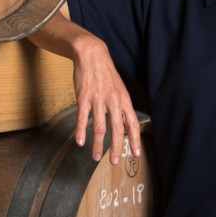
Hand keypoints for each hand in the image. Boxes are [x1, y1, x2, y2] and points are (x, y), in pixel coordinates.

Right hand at [28, 7, 140, 164]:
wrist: (92, 54)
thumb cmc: (106, 73)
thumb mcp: (119, 88)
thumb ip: (121, 106)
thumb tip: (123, 125)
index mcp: (123, 99)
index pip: (132, 123)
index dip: (134, 139)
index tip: (135, 154)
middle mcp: (113, 100)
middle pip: (117, 129)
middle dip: (116, 147)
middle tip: (114, 161)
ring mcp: (98, 99)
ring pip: (100, 127)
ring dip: (97, 145)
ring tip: (95, 157)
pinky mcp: (84, 97)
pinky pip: (83, 118)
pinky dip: (82, 131)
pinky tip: (80, 142)